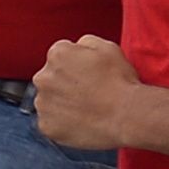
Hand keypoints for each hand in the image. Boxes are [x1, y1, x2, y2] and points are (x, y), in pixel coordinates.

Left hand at [27, 34, 135, 151]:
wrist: (125, 116)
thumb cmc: (120, 81)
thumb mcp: (108, 47)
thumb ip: (85, 42)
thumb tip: (77, 46)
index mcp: (57, 54)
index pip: (60, 56)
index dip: (76, 65)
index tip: (88, 74)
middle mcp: (43, 77)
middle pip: (50, 78)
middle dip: (64, 83)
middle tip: (87, 92)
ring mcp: (43, 104)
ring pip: (48, 101)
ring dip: (61, 103)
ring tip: (85, 108)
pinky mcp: (46, 126)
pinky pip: (51, 123)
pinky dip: (62, 123)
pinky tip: (81, 121)